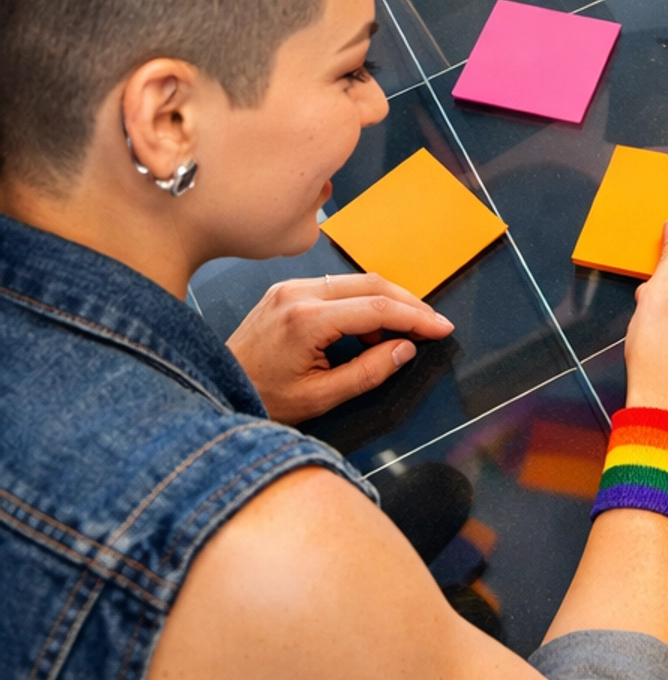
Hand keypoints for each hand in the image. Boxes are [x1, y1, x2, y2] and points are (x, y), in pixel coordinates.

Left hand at [227, 272, 455, 423]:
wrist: (214, 387)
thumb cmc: (261, 398)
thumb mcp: (320, 397)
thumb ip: (367, 372)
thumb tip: (404, 348)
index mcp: (306, 321)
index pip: (378, 307)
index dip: (416, 317)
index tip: (441, 328)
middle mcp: (298, 294)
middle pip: (371, 284)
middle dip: (408, 303)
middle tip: (433, 324)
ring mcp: (289, 287)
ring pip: (355, 281)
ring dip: (385, 302)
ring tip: (399, 334)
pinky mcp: (285, 290)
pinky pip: (335, 286)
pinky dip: (360, 302)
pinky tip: (366, 328)